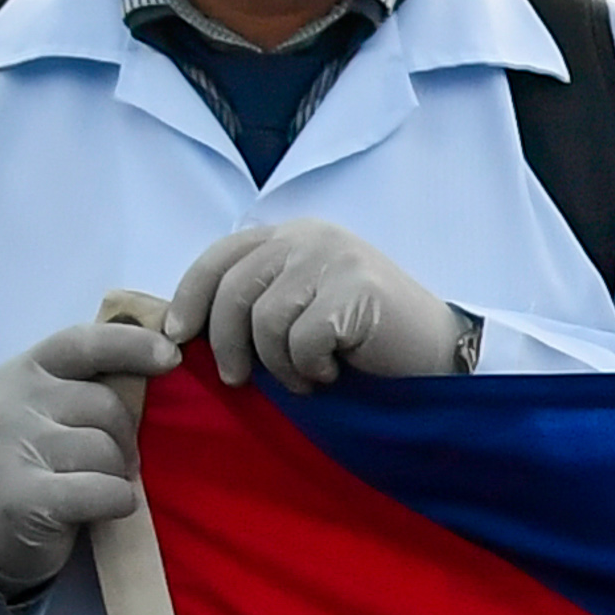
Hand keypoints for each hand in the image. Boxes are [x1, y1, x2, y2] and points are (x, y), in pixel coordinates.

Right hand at [0, 321, 180, 596]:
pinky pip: (106, 490)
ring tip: (90, 488)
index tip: (171, 357)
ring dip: (116, 475)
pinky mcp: (25, 498)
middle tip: (108, 463)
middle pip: (106, 405)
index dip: (134, 345)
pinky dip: (117, 503)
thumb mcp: (46, 411)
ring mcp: (12, 449)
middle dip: (124, 438)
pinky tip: (99, 511)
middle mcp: (10, 403)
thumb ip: (87, 384)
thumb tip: (163, 354)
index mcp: (21, 373)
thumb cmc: (32, 468)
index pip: (85, 342)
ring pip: (107, 450)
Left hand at [164, 220, 465, 390]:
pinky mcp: (357, 288)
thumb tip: (185, 325)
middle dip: (225, 343)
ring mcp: (336, 258)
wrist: (437, 355)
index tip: (177, 336)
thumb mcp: (300, 305)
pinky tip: (332, 372)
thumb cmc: (362, 341)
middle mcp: (311, 237)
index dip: (190, 297)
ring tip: (305, 376)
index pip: (221, 256)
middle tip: (238, 380)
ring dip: (277, 364)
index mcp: (291, 234)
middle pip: (234, 290)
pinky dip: (309, 368)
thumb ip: (256, 297)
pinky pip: (301, 340)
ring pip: (266, 320)